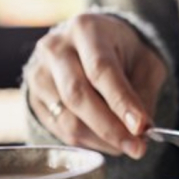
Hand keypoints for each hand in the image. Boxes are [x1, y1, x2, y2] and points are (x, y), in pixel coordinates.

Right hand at [24, 13, 167, 158]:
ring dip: (102, 140)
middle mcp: (55, 48)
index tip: (142, 128)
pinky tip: (107, 139)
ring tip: (128, 144)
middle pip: (78, 96)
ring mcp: (38, 73)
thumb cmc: (123, 52)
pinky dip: (88, 141)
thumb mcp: (145, 62)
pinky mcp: (32, 97)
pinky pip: (60, 129)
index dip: (122, 102)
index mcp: (87, 29)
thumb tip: (141, 131)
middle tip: (138, 149)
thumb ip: (144, 93)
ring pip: (68, 118)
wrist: (92, 44)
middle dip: (111, 128)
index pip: (101, 70)